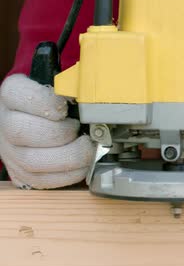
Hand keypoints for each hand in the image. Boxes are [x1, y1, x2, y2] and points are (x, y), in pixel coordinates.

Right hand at [0, 74, 92, 188]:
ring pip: (32, 161)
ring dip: (68, 157)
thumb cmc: (54, 103)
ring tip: (85, 148)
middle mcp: (5, 123)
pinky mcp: (21, 173)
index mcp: (13, 95)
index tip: (65, 107)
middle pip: (21, 131)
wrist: (37, 122)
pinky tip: (82, 165)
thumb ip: (72, 84)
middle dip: (60, 133)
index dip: (44, 102)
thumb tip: (92, 90)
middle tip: (79, 130)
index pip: (17, 94)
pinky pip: (41, 180)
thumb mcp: (59, 86)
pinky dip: (67, 175)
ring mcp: (10, 151)